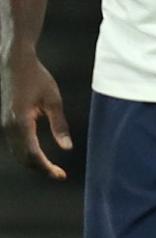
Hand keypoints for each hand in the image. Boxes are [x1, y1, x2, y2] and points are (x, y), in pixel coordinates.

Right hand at [2, 57, 70, 179]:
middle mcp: (8, 126)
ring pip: (16, 152)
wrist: (13, 62)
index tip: (60, 175)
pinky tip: (39, 156)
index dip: (46, 168)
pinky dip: (25, 153)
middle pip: (23, 157)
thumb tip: (67, 148)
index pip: (33, 154)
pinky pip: (13, 143)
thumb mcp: (53, 100)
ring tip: (51, 168)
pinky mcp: (4, 120)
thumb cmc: (36, 77)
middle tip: (59, 174)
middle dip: (40, 168)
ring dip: (32, 162)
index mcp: (20, 122)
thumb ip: (59, 125)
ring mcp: (3, 123)